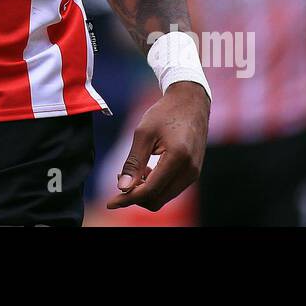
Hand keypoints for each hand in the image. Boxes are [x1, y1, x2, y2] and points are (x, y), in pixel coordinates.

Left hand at [108, 81, 208, 210]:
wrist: (190, 102)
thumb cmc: (165, 113)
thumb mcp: (144, 132)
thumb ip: (134, 162)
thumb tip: (123, 187)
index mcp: (178, 157)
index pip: (150, 190)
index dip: (128, 199)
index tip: (110, 202)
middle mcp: (190, 170)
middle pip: (157, 199)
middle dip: (135, 196)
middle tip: (119, 178)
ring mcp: (194, 173)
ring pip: (164, 197)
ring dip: (145, 191)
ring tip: (132, 172)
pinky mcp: (193, 172)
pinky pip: (171, 189)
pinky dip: (155, 186)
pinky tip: (146, 171)